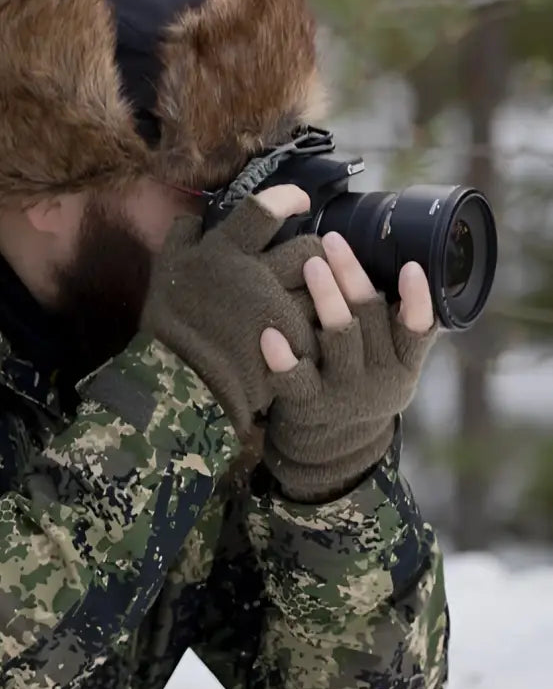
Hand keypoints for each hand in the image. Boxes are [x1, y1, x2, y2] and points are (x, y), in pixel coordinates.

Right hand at [140, 184, 324, 433]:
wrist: (170, 379)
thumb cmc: (169, 318)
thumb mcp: (166, 265)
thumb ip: (183, 233)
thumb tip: (196, 214)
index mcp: (227, 251)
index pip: (266, 209)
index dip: (289, 198)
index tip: (300, 203)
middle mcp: (259, 275)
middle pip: (311, 251)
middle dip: (314, 253)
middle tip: (310, 261)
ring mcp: (278, 313)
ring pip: (323, 291)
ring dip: (322, 292)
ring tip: (312, 298)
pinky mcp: (292, 346)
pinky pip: (319, 330)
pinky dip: (317, 329)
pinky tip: (308, 333)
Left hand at [257, 231, 437, 502]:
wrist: (332, 446)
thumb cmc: (359, 380)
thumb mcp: (389, 362)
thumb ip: (395, 324)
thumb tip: (406, 259)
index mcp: (404, 363)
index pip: (417, 329)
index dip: (417, 300)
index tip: (409, 267)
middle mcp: (380, 379)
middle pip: (369, 319)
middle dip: (352, 277)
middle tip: (333, 242)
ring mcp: (344, 392)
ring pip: (338, 339)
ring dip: (326, 300)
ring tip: (310, 265)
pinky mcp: (309, 404)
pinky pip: (296, 378)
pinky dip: (284, 357)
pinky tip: (270, 334)